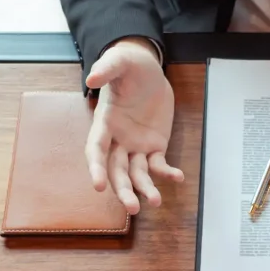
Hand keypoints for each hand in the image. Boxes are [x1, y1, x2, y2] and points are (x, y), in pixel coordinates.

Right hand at [86, 37, 183, 214]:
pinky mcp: (155, 147)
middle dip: (123, 190)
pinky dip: (167, 173)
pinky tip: (178, 178)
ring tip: (155, 202)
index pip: (96, 150)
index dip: (96, 168)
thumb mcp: (120, 61)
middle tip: (133, 208)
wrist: (149, 70)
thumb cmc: (129, 66)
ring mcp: (136, 146)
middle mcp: (117, 140)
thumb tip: (91, 79)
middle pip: (116, 171)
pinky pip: (159, 165)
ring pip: (137, 174)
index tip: (97, 186)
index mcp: (104, 123)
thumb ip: (107, 69)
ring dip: (144, 189)